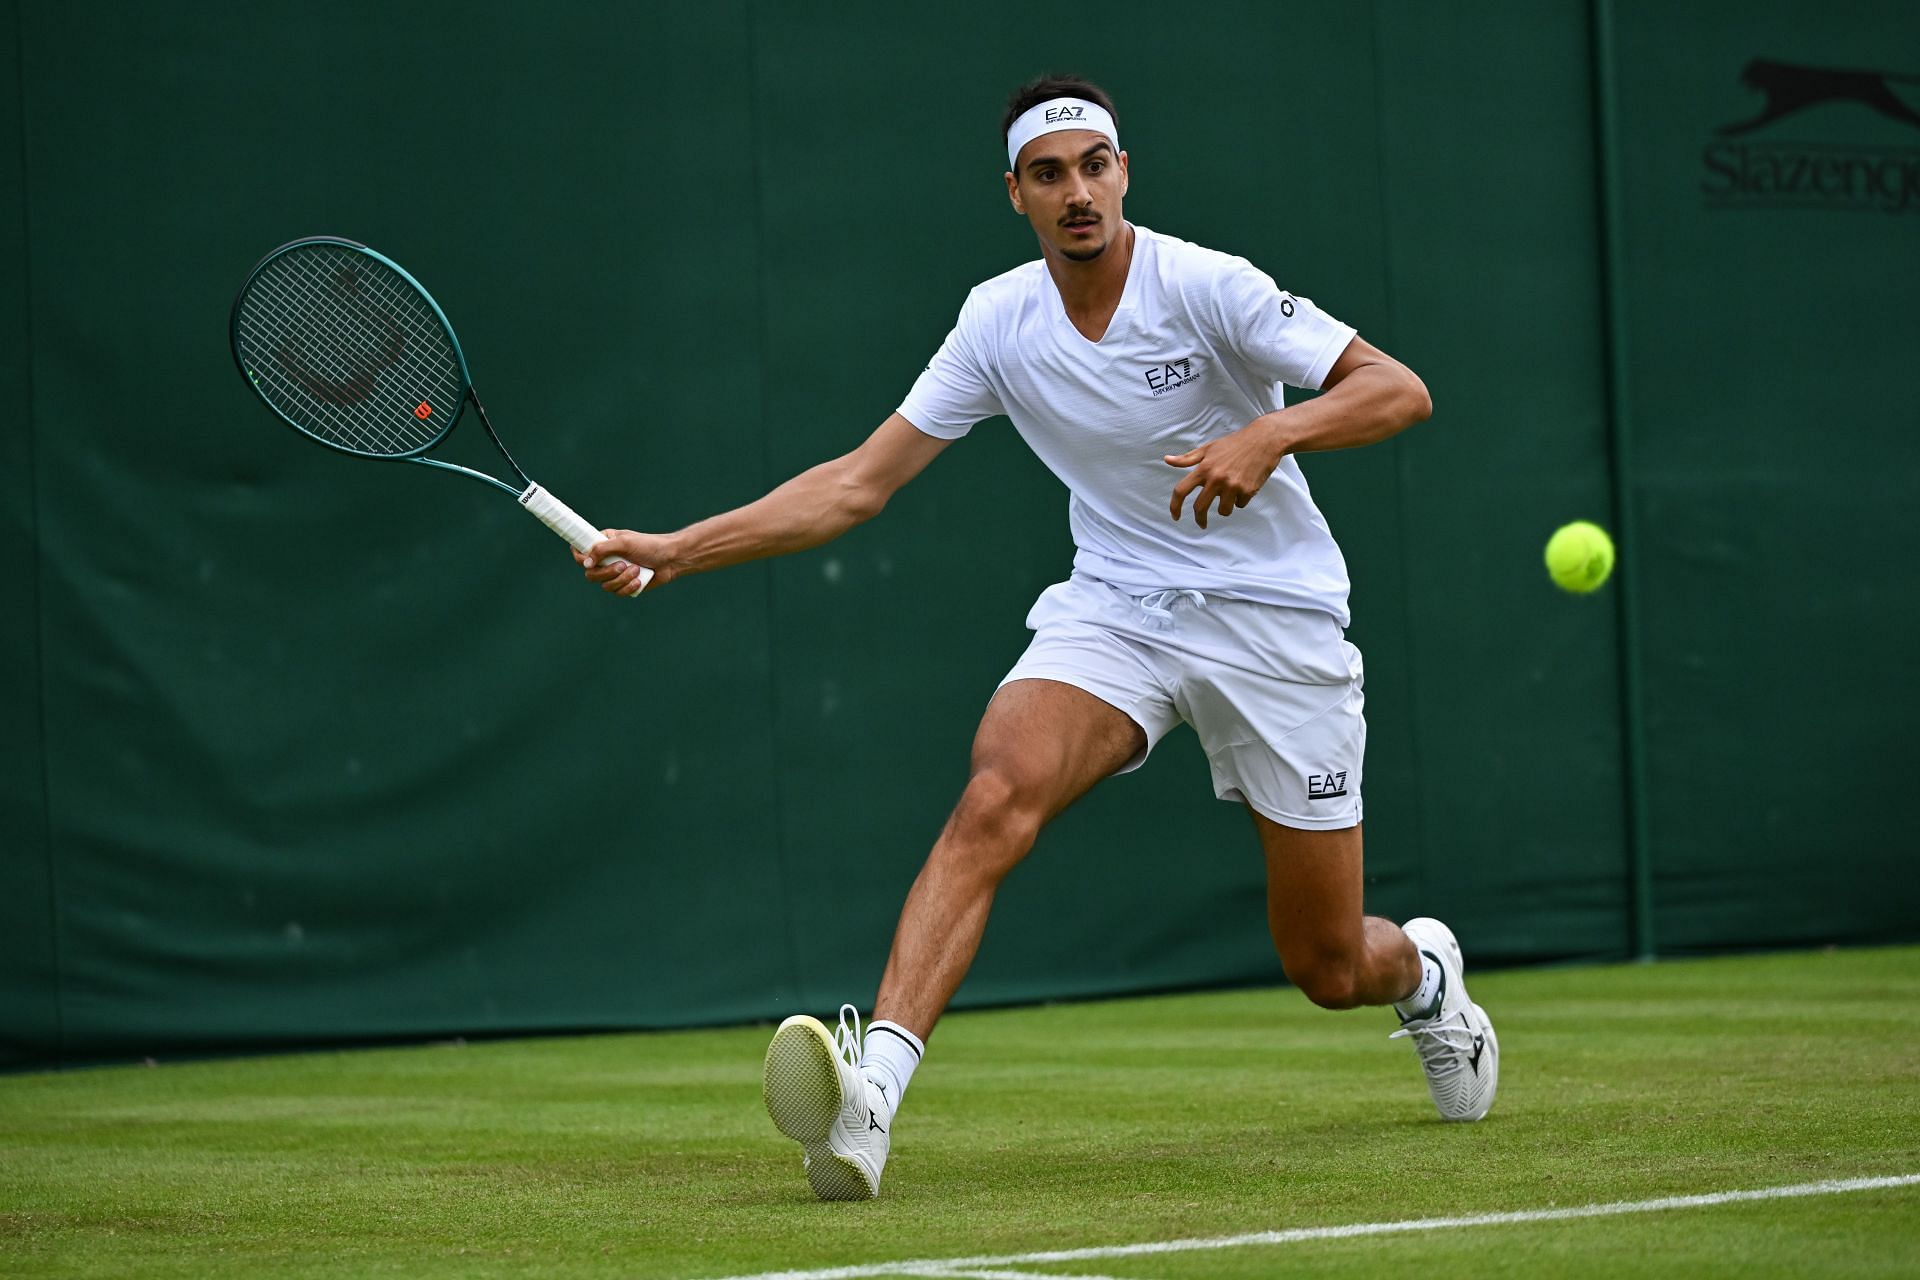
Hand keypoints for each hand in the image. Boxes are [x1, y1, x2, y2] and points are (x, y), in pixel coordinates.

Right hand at [572, 529, 675, 596]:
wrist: (671, 559)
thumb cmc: (650, 546)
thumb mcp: (625, 543)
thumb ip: (602, 550)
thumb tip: (585, 563)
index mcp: (603, 543)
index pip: (580, 552)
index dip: (580, 559)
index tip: (589, 562)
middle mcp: (606, 559)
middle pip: (591, 574)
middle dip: (607, 572)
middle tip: (623, 565)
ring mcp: (615, 573)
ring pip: (605, 585)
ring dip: (622, 579)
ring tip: (637, 570)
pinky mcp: (624, 585)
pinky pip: (618, 592)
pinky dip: (629, 587)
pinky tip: (639, 580)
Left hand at [1165, 415, 1287, 529]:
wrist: (1264, 439)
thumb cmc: (1234, 443)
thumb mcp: (1209, 448)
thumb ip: (1187, 458)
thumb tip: (1167, 460)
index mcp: (1204, 468)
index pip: (1181, 490)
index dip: (1174, 506)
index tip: (1175, 516)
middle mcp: (1216, 478)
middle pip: (1200, 507)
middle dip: (1200, 519)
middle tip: (1202, 523)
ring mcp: (1232, 485)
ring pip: (1223, 510)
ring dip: (1226, 506)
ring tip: (1232, 492)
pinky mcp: (1248, 490)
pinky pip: (1240, 505)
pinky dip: (1241, 499)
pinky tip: (1246, 484)